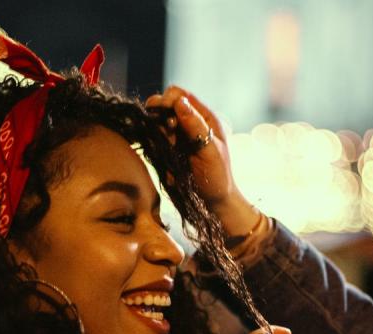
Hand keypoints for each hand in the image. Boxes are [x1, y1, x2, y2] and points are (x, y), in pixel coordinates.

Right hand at [145, 86, 260, 237]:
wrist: (214, 200)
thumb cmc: (218, 176)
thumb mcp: (210, 150)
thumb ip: (195, 126)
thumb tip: (179, 102)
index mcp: (205, 118)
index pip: (179, 95)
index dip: (167, 100)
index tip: (163, 116)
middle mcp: (190, 123)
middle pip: (165, 105)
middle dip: (160, 115)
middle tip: (166, 133)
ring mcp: (179, 136)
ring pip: (158, 122)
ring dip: (157, 130)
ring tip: (168, 146)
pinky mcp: (170, 149)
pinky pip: (156, 138)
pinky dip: (154, 142)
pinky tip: (161, 152)